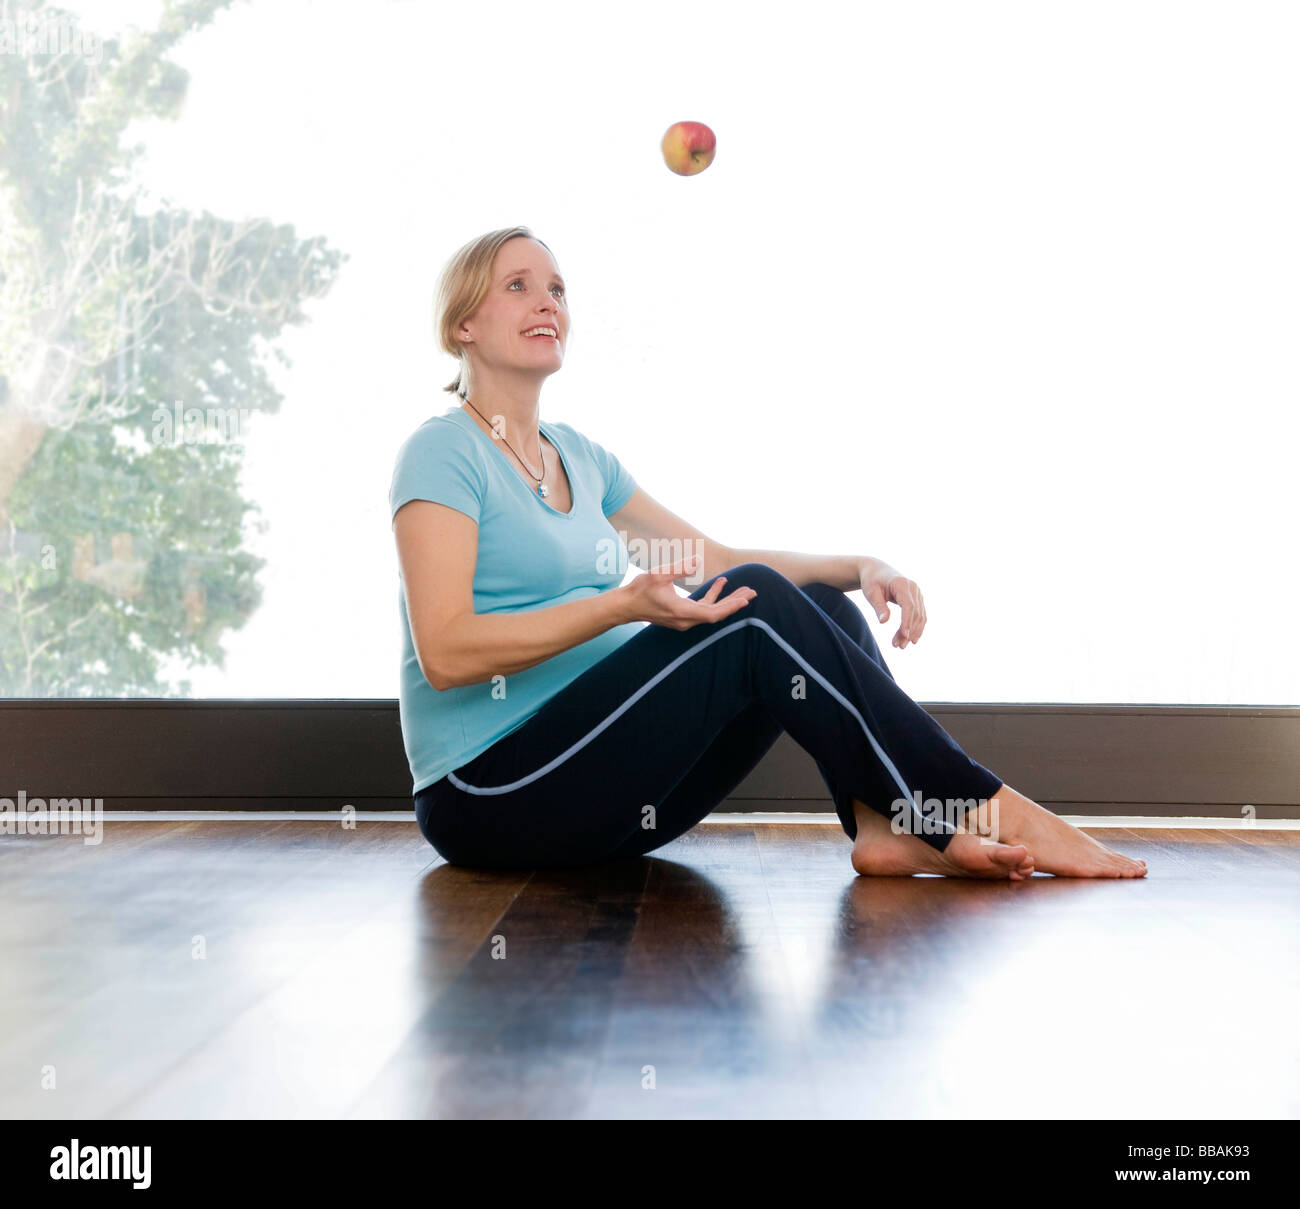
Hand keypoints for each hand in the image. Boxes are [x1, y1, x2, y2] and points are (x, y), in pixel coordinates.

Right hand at [618, 554, 756, 628]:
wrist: (625, 606)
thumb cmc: (640, 590)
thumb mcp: (658, 575)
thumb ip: (679, 568)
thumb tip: (697, 560)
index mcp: (681, 611)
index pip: (712, 614)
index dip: (730, 608)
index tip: (745, 600)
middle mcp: (686, 620)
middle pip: (717, 614)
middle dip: (735, 603)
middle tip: (752, 592)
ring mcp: (684, 619)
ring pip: (712, 612)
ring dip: (727, 600)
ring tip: (743, 590)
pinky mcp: (682, 616)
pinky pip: (703, 608)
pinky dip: (713, 597)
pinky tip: (721, 584)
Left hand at [859, 557, 926, 647]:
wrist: (876, 570)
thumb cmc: (871, 581)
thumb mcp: (871, 593)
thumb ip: (879, 607)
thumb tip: (884, 621)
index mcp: (902, 584)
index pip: (909, 605)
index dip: (907, 621)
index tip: (904, 635)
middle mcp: (913, 588)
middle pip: (915, 613)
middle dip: (908, 631)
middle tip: (899, 646)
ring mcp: (917, 593)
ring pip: (919, 616)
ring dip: (912, 632)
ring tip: (900, 645)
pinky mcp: (917, 598)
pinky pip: (919, 615)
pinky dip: (915, 627)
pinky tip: (909, 638)